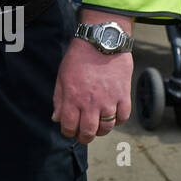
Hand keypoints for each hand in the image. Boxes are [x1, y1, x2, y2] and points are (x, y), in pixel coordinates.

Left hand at [52, 20, 132, 143]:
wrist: (102, 42)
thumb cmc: (79, 57)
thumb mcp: (62, 76)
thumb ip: (59, 99)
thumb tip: (56, 118)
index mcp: (73, 97)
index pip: (69, 126)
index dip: (68, 132)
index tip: (69, 131)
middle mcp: (91, 102)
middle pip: (89, 132)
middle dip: (84, 138)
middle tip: (84, 136)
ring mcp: (109, 100)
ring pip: (106, 128)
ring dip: (101, 131)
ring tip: (97, 127)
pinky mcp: (124, 96)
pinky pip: (123, 117)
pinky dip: (118, 121)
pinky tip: (113, 116)